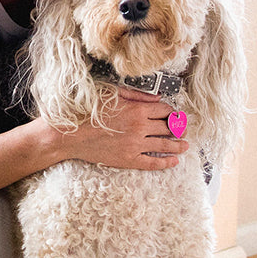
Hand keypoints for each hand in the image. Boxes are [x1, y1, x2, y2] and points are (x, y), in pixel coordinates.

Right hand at [52, 87, 189, 169]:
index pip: (165, 111)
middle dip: (179, 128)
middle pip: (168, 128)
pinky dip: (166, 163)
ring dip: (178, 145)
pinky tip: (174, 161)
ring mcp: (135, 146)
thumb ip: (137, 95)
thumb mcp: (112, 94)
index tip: (176, 114)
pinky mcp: (128, 160)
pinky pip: (152, 163)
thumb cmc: (88, 111)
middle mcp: (140, 128)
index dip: (173, 112)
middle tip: (184, 129)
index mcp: (137, 110)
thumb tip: (157, 98)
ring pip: (165, 146)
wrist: (69, 135)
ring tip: (186, 145)